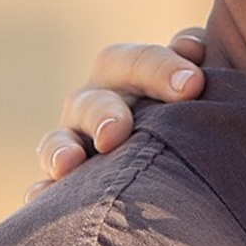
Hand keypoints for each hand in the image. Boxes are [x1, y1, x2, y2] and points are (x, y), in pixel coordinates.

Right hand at [27, 27, 206, 194]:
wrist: (191, 172)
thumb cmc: (203, 120)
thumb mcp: (204, 93)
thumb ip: (198, 68)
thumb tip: (193, 46)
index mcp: (133, 76)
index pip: (138, 63)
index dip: (161, 68)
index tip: (193, 84)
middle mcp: (99, 103)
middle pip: (94, 98)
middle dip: (105, 112)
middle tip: (118, 132)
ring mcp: (77, 142)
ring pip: (60, 139)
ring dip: (61, 148)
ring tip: (69, 164)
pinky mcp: (66, 183)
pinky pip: (46, 188)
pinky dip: (43, 192)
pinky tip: (41, 200)